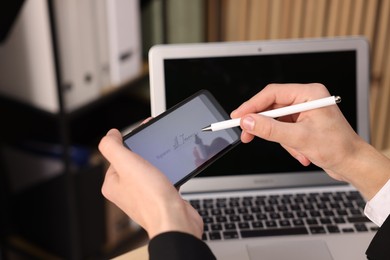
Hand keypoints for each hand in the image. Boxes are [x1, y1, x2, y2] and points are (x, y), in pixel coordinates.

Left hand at [98, 129, 202, 238]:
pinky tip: (173, 170)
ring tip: (164, 158)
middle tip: (154, 145)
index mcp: (113, 184)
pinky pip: (162, 178)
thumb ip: (112, 146)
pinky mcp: (160, 197)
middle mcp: (126, 191)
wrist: (175, 219)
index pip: (116, 156)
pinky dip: (168, 172)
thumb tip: (110, 135)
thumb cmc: (152, 197)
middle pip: (133, 162)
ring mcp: (144, 195)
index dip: (128, 143)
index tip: (140, 134)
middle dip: (144, 152)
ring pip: (149, 169)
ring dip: (157, 162)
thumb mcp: (127, 164)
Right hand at [231, 83, 389, 198]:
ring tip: (296, 151)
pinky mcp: (303, 124)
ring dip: (281, 140)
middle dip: (263, 125)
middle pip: (272, 107)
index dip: (252, 105)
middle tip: (246, 135)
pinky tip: (302, 154)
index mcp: (310, 94)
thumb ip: (270, 129)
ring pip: (276, 122)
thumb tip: (247, 122)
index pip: (272, 94)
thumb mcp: (299, 138)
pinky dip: (288, 144)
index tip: (237, 116)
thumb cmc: (337, 148)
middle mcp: (307, 100)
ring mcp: (305, 112)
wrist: (353, 164)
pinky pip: (284, 131)